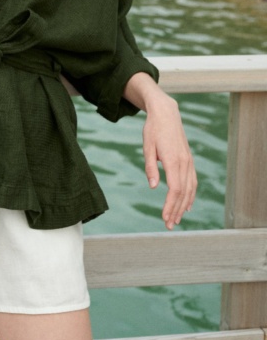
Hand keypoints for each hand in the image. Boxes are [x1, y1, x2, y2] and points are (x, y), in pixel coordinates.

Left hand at [124, 72, 196, 229]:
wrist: (166, 113)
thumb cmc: (153, 129)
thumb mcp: (147, 147)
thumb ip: (150, 167)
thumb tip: (154, 187)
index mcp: (173, 160)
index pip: (174, 190)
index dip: (170, 206)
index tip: (164, 218)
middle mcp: (184, 163)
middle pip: (183, 193)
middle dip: (176, 211)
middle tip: (169, 225)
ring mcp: (189, 162)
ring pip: (190, 189)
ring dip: (183, 206)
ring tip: (176, 219)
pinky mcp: (188, 160)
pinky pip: (192, 181)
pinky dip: (190, 195)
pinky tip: (186, 205)